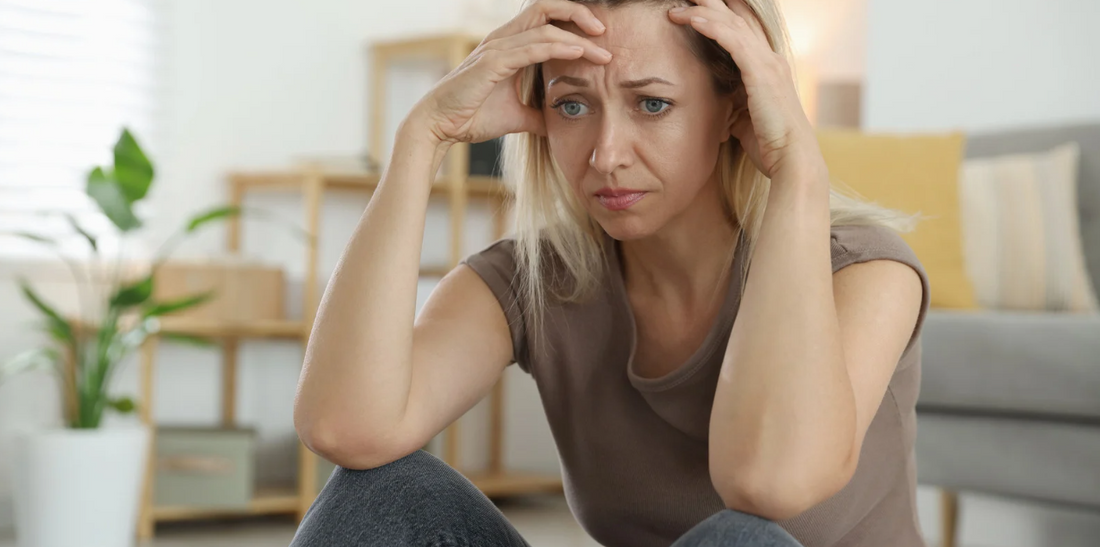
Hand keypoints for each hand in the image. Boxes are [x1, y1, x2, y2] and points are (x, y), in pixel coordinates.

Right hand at [412, 0, 612, 146]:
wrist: (440, 126)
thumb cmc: (472, 116)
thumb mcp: (517, 116)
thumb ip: (540, 115)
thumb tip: (560, 126)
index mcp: (509, 45)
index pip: (546, 18)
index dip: (573, 22)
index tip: (599, 41)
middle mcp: (503, 39)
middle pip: (546, 8)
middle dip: (579, 14)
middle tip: (605, 33)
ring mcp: (497, 48)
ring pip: (545, 27)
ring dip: (578, 37)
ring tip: (602, 51)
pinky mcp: (493, 62)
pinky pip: (533, 47)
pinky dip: (559, 48)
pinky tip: (579, 54)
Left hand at [667, 0, 819, 178]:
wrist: (790, 159)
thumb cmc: (769, 144)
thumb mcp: (744, 119)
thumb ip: (732, 106)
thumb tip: (717, 109)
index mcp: (767, 68)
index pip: (744, 29)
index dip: (723, 14)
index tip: (699, 6)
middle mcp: (770, 59)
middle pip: (737, 18)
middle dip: (712, 4)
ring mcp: (767, 63)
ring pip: (731, 24)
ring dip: (702, 10)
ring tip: (676, 5)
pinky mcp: (760, 72)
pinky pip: (732, 40)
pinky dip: (710, 26)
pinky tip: (691, 18)